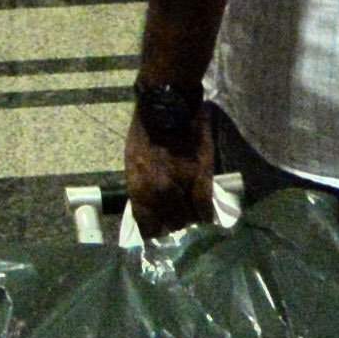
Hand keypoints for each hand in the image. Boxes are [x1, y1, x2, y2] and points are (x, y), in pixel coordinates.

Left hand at [119, 109, 215, 233]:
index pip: (146, 226)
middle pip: (171, 224)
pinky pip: (205, 207)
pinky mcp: (202, 177)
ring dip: (190, 219)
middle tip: (178, 221)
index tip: (159, 232)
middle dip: (174, 225)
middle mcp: (159, 192)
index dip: (154, 232)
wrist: (166, 106)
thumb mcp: (132, 162)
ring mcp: (182, 185)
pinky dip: (206, 214)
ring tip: (191, 215)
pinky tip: (206, 216)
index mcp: (138, 188)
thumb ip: (140, 186)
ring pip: (189, 218)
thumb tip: (150, 205)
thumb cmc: (145, 130)